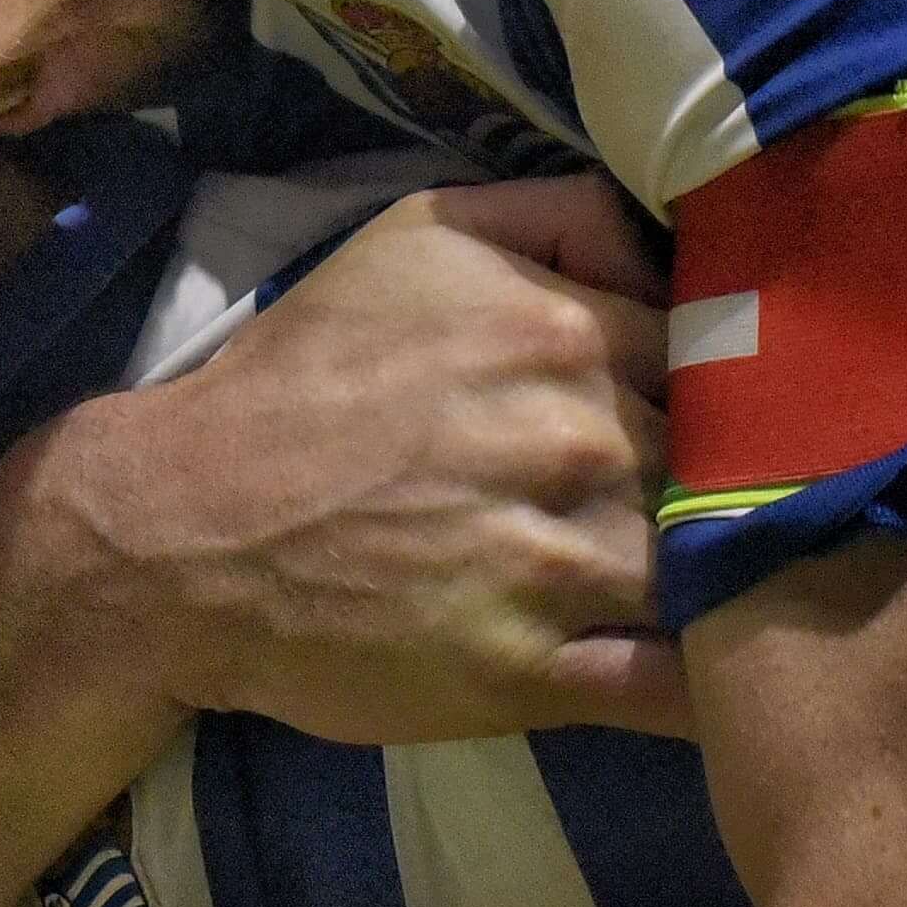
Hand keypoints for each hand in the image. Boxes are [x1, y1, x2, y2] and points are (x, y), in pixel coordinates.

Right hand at [54, 178, 682, 744]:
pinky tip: (726, 686)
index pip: (713, 356)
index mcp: (562, 329)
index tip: (684, 415)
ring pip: (708, 571)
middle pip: (716, 466)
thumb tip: (670, 254)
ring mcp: (558, 564)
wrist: (179, 529)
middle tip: (678, 502)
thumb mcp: (416, 236)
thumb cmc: (300, 377)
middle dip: (706, 483)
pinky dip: (711, 692)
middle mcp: (576, 441)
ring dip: (713, 582)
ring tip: (710, 588)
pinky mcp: (531, 674)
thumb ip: (561, 215)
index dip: (703, 388)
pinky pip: (671, 690)